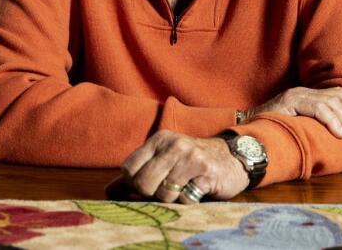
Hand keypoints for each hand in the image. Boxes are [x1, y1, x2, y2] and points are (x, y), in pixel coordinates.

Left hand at [109, 130, 248, 203]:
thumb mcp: (164, 159)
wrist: (232, 158)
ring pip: (164, 194)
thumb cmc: (191, 161)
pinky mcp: (207, 174)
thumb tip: (109, 191)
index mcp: (159, 139)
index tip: (141, 188)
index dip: (131, 184)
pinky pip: (185, 199)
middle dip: (150, 194)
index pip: (129, 167)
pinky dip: (188, 202)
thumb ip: (137, 173)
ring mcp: (191, 158)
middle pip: (144, 183)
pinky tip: (195, 190)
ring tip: (182, 189)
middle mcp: (174, 145)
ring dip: (171, 199)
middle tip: (163, 191)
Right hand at [243, 87, 341, 146]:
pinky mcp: (289, 102)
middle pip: (339, 97)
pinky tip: (340, 133)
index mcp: (308, 96)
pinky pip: (316, 108)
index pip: (339, 94)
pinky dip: (331, 120)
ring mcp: (296, 96)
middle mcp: (303, 92)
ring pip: (331, 103)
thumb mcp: (300, 129)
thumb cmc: (273, 136)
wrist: (246, 134)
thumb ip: (317, 126)